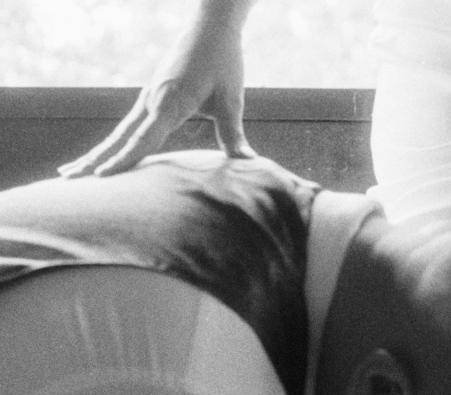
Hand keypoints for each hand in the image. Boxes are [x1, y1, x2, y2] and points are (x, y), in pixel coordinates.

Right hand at [60, 11, 252, 177]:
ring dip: (97, 153)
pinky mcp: (151, 97)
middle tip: (67, 179)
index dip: (123, 160)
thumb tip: (248, 164)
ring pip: (118, 133)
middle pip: (119, 138)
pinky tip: (104, 156)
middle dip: (94, 160)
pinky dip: (113, 143)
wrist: (210, 24)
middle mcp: (152, 101)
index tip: (102, 178)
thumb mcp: (231, 98)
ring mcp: (148, 99)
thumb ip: (233, 134)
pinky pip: (128, 126)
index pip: (142, 139)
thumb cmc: (223, 60)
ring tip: (72, 172)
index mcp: (169, 102)